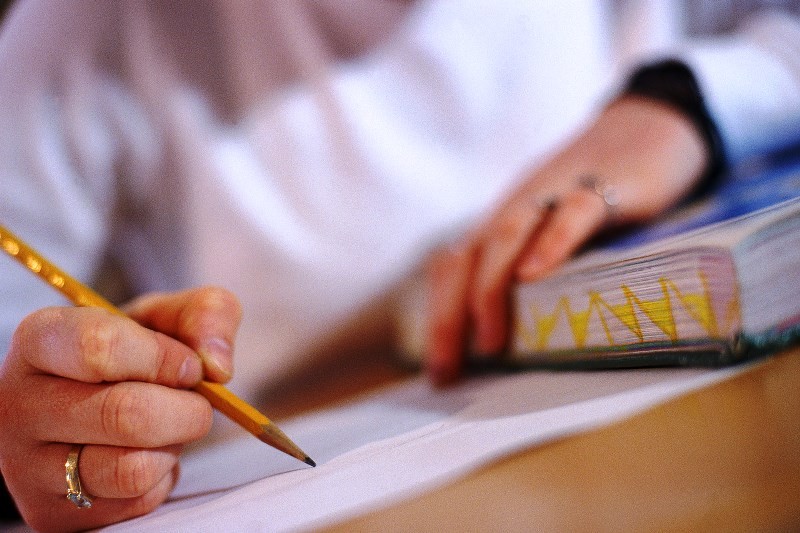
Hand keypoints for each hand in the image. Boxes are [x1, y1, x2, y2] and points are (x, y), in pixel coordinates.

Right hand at [0, 287, 240, 531]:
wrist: (104, 399)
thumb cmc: (138, 351)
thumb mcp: (172, 315)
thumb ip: (207, 314)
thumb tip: (217, 367)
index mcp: (40, 340)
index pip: (99, 348)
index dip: (163, 359)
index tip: (189, 366)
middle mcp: (18, 403)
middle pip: (125, 415)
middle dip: (185, 409)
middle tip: (194, 401)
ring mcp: (26, 465)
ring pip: (130, 469)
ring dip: (173, 446)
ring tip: (169, 427)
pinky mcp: (51, 512)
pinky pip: (135, 502)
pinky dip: (162, 477)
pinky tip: (149, 453)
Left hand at [425, 95, 708, 384]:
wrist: (655, 122)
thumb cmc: (607, 193)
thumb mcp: (565, 233)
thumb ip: (546, 272)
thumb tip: (530, 340)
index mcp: (505, 221)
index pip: (453, 268)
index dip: (439, 316)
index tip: (439, 372)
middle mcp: (519, 205)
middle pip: (466, 257)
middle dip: (448, 316)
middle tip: (446, 371)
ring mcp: (558, 189)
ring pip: (507, 234)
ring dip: (489, 290)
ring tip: (490, 343)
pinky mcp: (607, 183)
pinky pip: (574, 211)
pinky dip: (551, 242)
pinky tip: (535, 275)